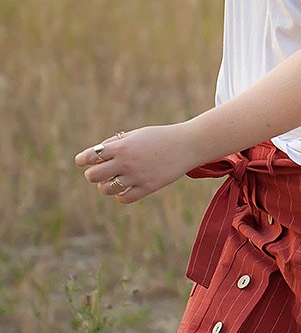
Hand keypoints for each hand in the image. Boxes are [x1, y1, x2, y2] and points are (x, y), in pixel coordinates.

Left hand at [75, 124, 199, 203]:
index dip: (82, 159)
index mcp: (122, 146)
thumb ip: (117, 143)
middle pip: (93, 175)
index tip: (81, 161)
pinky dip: (120, 196)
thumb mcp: (137, 134)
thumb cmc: (160, 137)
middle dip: (93, 174)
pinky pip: (124, 198)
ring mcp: (136, 176)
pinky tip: (124, 189)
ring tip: (112, 181)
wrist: (186, 145)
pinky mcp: (147, 187)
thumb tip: (98, 154)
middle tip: (100, 172)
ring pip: (106, 189)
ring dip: (105, 186)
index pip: (91, 155)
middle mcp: (126, 162)